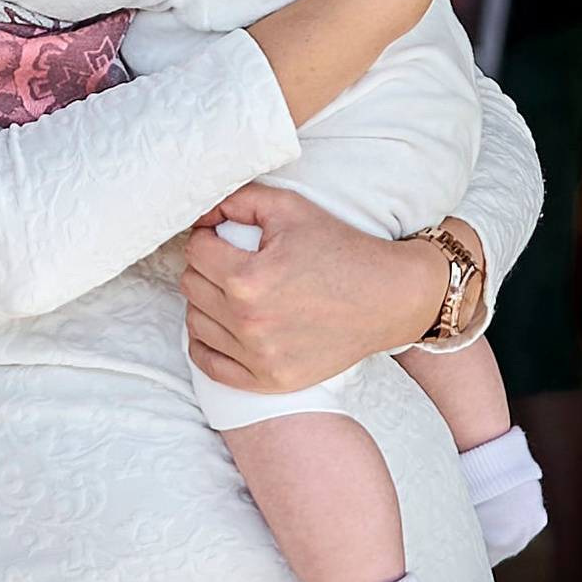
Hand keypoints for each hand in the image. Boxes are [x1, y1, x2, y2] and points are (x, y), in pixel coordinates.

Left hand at [181, 183, 454, 395]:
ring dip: (208, 302)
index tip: (225, 236)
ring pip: (196, 323)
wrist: (390, 297)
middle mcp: (249, 323)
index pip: (195, 250)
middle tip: (232, 259)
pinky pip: (209, 364)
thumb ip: (235, 199)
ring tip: (234, 290)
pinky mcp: (270, 381)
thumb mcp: (289, 207)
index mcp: (248, 279)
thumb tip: (198, 214)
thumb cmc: (341, 247)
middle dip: (207, 266)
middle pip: (192, 286)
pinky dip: (207, 343)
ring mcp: (259, 358)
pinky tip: (223, 325)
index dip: (208, 236)